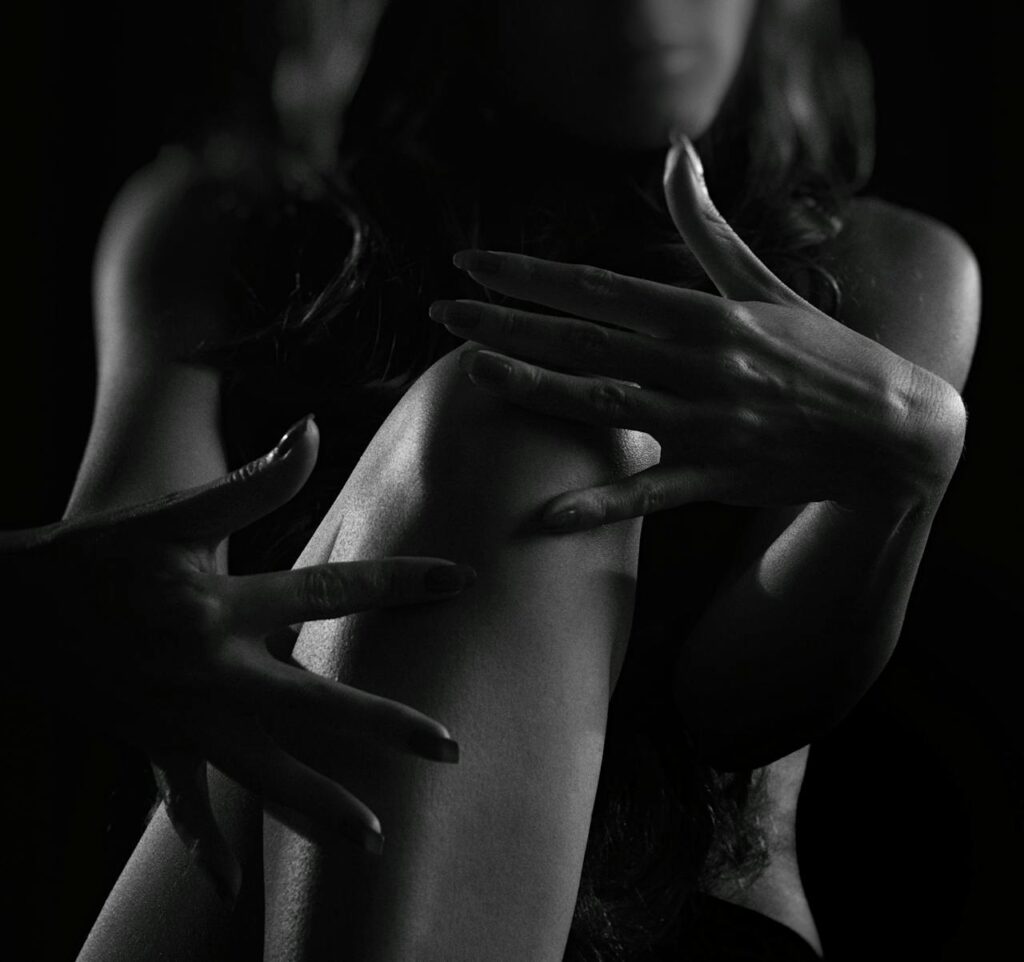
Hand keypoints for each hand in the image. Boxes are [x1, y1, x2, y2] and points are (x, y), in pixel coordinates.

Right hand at [1, 416, 474, 901]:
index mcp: (224, 610)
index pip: (333, 591)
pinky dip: (204, 844)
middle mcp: (213, 675)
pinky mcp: (152, 744)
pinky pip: (183, 804)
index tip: (460, 582)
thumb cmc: (90, 558)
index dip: (401, 582)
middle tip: (449, 751)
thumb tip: (310, 431)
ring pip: (264, 775)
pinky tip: (228, 889)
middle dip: (386, 728)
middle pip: (317, 707)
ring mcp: (183, 721)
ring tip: (371, 840)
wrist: (4, 617)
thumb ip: (251, 484)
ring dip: (318, 808)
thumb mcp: (170, 517)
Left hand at [430, 135, 965, 530]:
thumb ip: (706, 226)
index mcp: (705, 314)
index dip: (530, 276)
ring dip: (536, 388)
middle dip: (508, 324)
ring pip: (605, 405)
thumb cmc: (819, 349)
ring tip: (474, 371)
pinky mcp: (716, 476)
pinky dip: (601, 504)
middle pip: (585, 340)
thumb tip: (676, 153)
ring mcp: (706, 422)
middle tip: (443, 313)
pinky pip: (649, 493)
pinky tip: (546, 517)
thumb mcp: (762, 283)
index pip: (599, 288)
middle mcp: (699, 364)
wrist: (888, 430)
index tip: (471, 265)